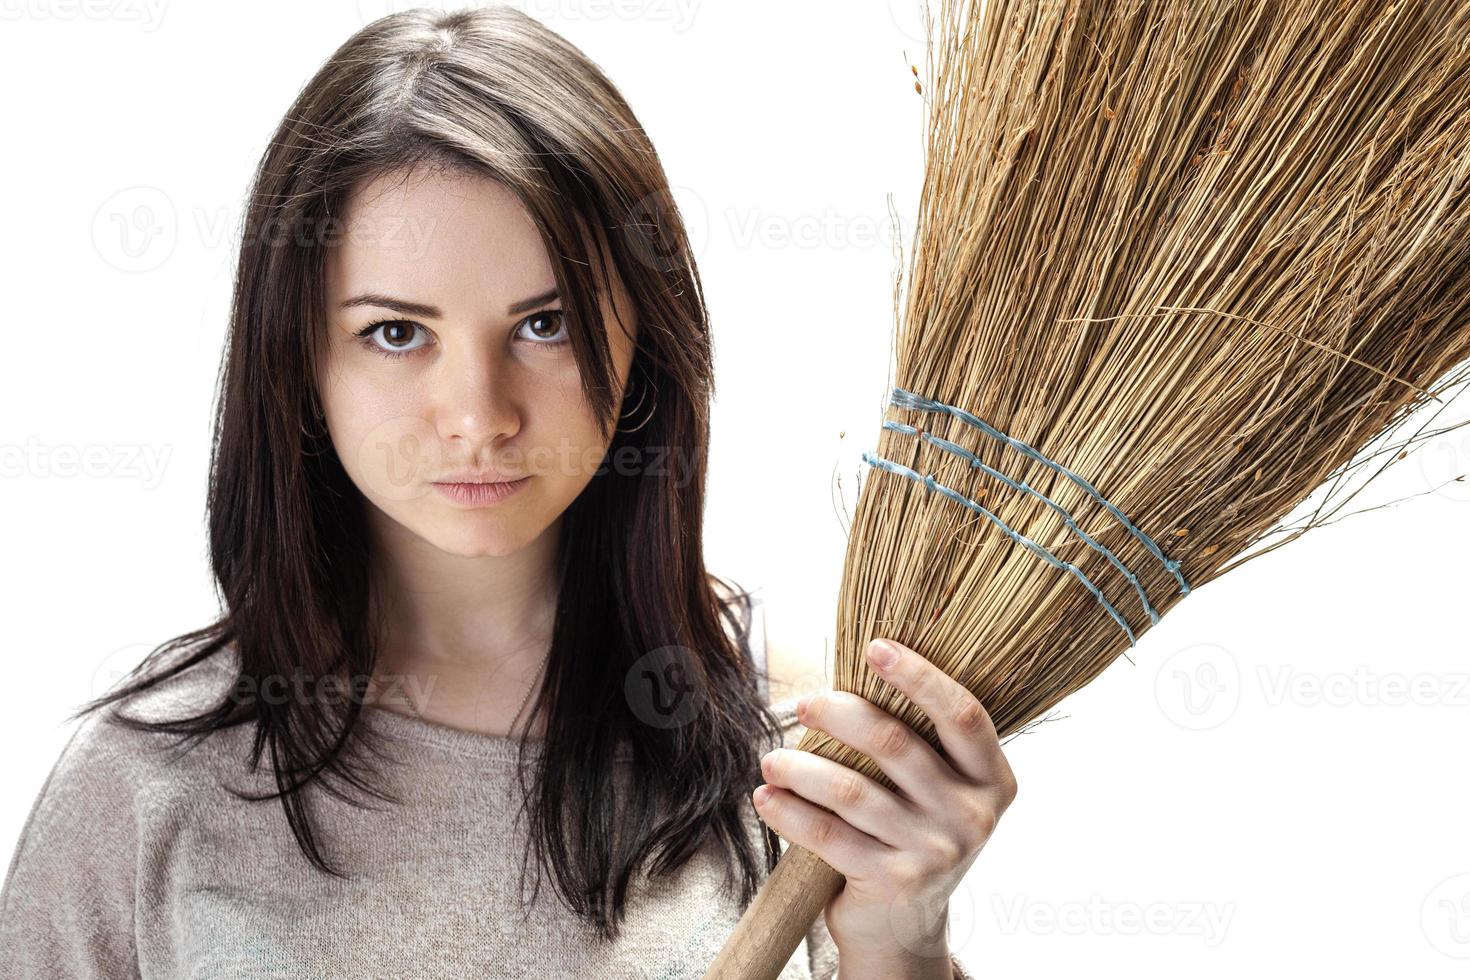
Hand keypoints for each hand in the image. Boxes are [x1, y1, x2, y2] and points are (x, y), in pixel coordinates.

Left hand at [751, 637, 1017, 977]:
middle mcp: (973, 815)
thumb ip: (918, 735)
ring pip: (852, 791)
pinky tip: (767, 797)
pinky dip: (790, 811)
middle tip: (804, 704)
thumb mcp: (937, 786)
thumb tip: (862, 662)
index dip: (920, 676)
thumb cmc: (911, 829)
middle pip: (896, 744)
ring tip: (771, 758)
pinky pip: (828, 835)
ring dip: (801, 767)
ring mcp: (935, 852)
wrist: (904, 925)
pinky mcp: (892, 881)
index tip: (875, 647)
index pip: (963, 714)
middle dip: (840, 714)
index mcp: (993, 778)